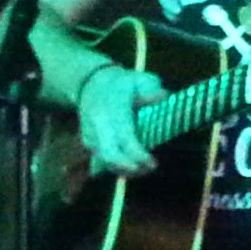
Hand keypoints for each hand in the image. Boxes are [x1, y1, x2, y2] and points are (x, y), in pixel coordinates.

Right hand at [76, 62, 160, 176]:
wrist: (91, 83)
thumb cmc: (122, 84)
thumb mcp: (140, 79)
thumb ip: (151, 89)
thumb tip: (162, 98)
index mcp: (112, 108)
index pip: (124, 136)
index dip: (138, 154)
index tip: (153, 163)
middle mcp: (98, 124)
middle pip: (109, 154)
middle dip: (128, 167)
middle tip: (148, 168)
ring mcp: (90, 135)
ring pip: (105, 161)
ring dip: (125, 170)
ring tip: (143, 169)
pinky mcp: (88, 143)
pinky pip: (101, 161)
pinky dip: (117, 167)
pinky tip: (132, 167)